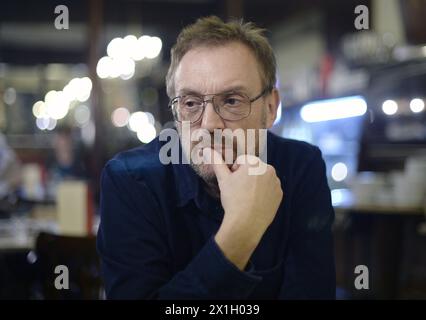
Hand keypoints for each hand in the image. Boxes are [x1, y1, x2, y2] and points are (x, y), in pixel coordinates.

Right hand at [203, 148, 283, 269]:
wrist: (246, 223)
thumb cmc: (233, 199)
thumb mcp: (223, 179)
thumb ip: (216, 162)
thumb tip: (206, 150)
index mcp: (255, 163)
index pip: (242, 161)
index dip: (234, 171)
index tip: (233, 182)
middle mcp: (269, 169)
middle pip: (254, 169)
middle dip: (246, 176)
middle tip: (239, 191)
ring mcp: (276, 182)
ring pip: (262, 178)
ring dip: (256, 184)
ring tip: (247, 197)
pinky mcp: (280, 194)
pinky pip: (270, 189)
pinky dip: (264, 193)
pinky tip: (256, 202)